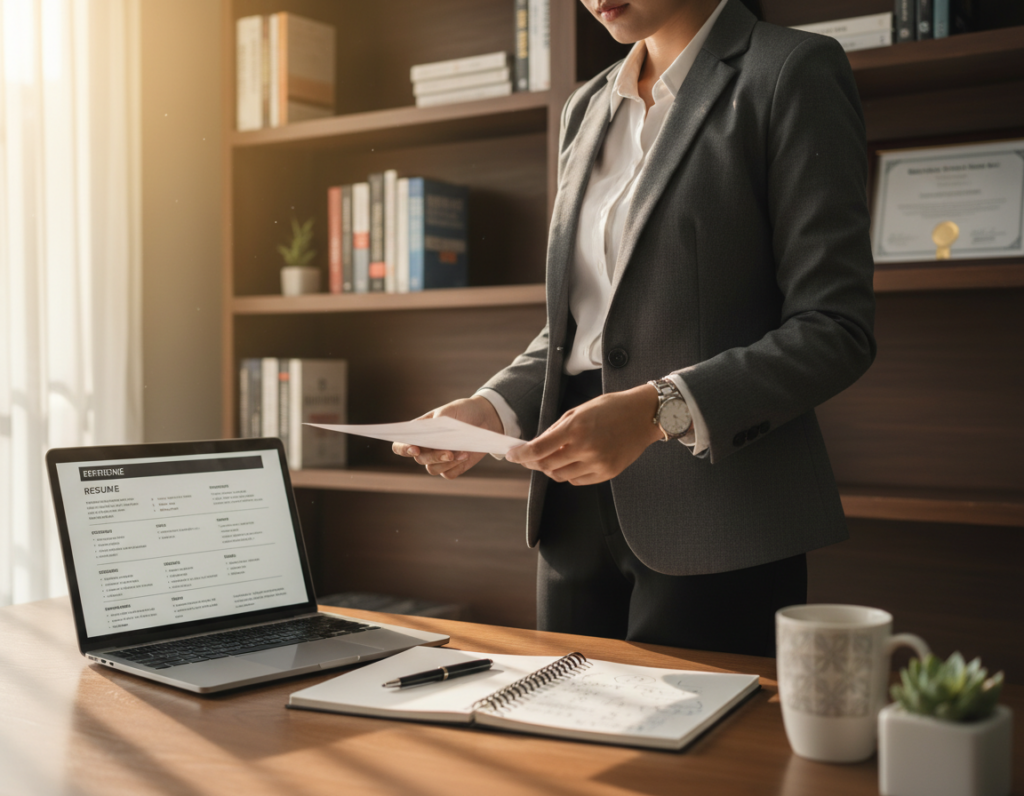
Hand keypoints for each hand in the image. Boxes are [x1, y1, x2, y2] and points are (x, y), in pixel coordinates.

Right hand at [391, 395, 502, 478]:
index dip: (403, 449)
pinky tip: (466, 454)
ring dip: (447, 463)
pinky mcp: (452, 467)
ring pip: (432, 469)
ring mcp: (438, 459)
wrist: (483, 418)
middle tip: (448, 453)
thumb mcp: (449, 411)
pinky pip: (448, 474)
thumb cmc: (462, 412)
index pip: (401, 445)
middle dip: (433, 457)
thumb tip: (430, 436)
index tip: (415, 449)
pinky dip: (456, 466)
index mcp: (419, 432)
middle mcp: (426, 448)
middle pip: (419, 459)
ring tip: (462, 451)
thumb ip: (436, 423)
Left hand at [505, 385, 662, 484]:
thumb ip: (557, 430)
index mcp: (576, 428)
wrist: (644, 415)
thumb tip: (536, 446)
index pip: (538, 449)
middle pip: (546, 466)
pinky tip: (573, 461)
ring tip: (553, 457)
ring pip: (561, 476)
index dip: (520, 455)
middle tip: (527, 458)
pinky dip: (569, 474)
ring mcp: (598, 463)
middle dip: (532, 463)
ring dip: (551, 469)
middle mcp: (586, 448)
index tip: (512, 455)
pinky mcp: (607, 473)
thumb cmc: (611, 408)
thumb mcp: (579, 410)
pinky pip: (578, 481)